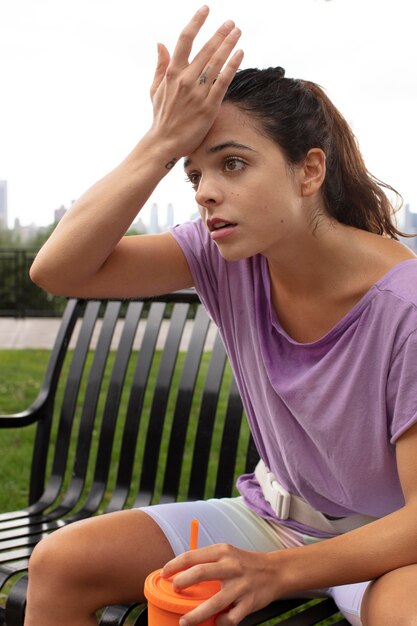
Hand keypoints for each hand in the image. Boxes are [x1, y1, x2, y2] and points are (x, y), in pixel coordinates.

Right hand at [148, 6, 243, 159]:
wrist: (165, 142)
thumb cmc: (161, 116)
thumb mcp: (155, 89)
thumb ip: (160, 66)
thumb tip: (160, 44)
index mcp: (172, 73)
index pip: (185, 40)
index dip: (196, 22)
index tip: (206, 9)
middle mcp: (186, 80)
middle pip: (206, 49)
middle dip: (220, 33)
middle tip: (231, 23)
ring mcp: (198, 93)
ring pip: (217, 63)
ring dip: (228, 45)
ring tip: (237, 32)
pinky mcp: (210, 106)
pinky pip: (224, 82)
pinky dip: (232, 66)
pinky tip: (240, 54)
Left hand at [161, 543, 279, 625]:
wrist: (274, 571)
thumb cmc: (244, 563)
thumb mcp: (226, 553)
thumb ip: (207, 560)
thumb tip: (180, 571)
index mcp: (222, 552)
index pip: (192, 556)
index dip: (175, 565)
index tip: (164, 573)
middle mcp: (231, 566)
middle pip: (200, 573)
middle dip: (182, 583)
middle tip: (174, 590)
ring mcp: (240, 586)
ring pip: (214, 603)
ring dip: (195, 615)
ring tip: (184, 621)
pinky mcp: (249, 603)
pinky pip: (230, 618)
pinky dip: (220, 622)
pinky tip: (216, 621)